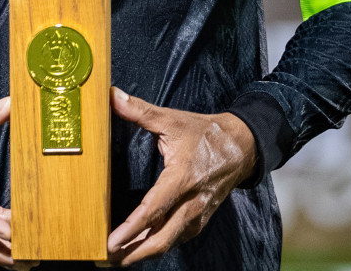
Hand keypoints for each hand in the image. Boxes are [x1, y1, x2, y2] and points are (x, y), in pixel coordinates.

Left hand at [105, 88, 255, 264]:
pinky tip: (142, 249)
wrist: (241, 146)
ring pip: (169, 242)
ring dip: (144, 253)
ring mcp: (198, 213)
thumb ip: (139, 111)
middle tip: (108, 258)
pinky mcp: (200, 218)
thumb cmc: (204, 133)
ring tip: (119, 259)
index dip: (132, 228)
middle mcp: (192, 201)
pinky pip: (178, 238)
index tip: (112, 242)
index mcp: (182, 177)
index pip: (154, 209)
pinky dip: (159, 246)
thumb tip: (112, 96)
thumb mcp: (171, 118)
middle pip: (162, 238)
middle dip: (134, 252)